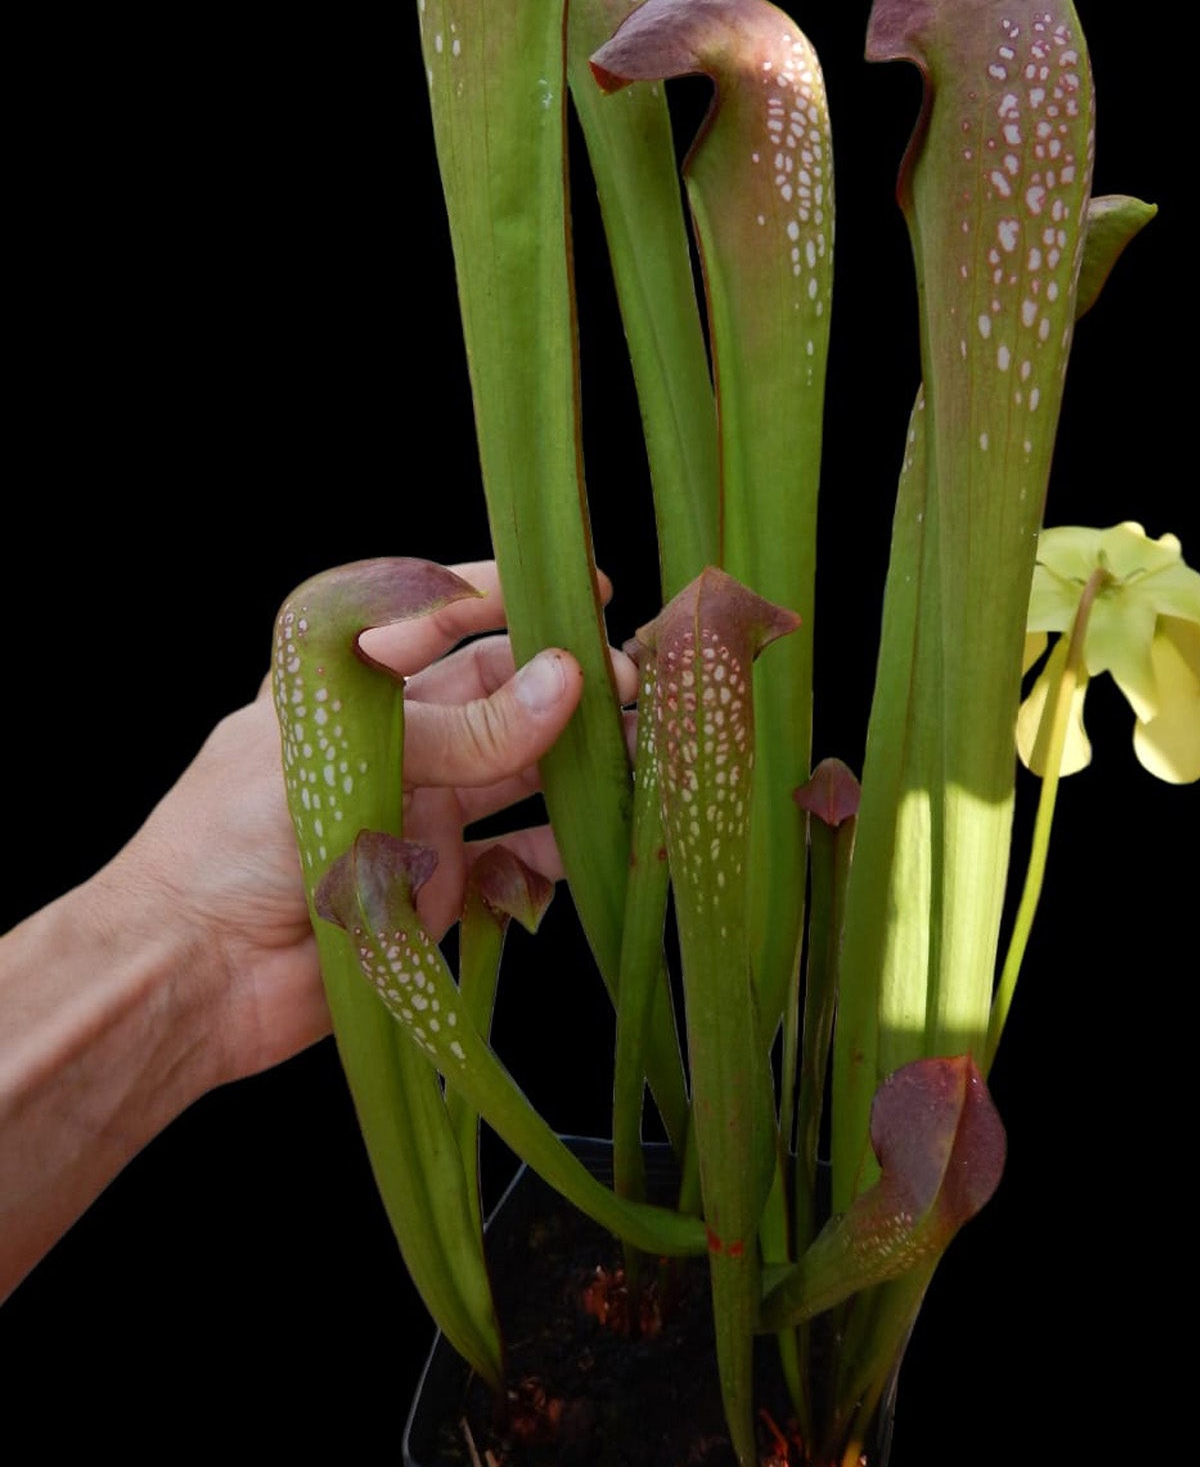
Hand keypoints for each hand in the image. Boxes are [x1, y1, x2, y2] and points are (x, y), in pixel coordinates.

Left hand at [107, 561, 634, 1085]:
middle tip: (631, 681)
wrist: (191, 977)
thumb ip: (462, 731)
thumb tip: (565, 683)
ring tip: (644, 750)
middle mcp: (393, 741)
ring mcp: (419, 813)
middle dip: (565, 681)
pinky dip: (562, 847)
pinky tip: (604, 838)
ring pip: (520, 772)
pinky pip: (516, 858)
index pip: (433, 616)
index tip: (580, 586)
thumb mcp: (348, 763)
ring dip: (579, 760)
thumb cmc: (230, 846)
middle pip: (495, 694)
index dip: (504, 593)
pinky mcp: (437, 886)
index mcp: (348, 687)